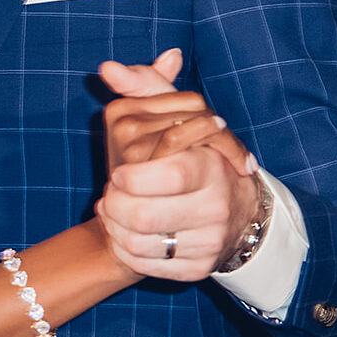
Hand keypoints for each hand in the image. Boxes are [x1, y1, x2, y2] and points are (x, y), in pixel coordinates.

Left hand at [95, 52, 259, 279]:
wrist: (229, 207)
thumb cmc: (191, 152)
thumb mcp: (174, 112)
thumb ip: (143, 86)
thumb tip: (107, 68)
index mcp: (211, 165)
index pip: (168, 171)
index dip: (132, 176)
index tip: (116, 172)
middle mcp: (216, 206)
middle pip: (144, 214)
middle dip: (113, 205)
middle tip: (107, 196)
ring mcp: (209, 241)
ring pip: (140, 243)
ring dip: (114, 228)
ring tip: (111, 212)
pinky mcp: (198, 269)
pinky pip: (149, 267)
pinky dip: (127, 252)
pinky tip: (124, 235)